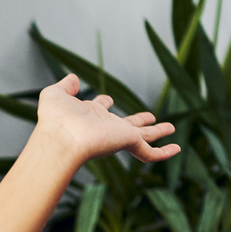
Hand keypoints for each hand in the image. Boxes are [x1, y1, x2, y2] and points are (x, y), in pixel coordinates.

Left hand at [35, 73, 179, 165]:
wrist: (61, 139)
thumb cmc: (54, 119)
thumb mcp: (55, 95)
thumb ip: (64, 86)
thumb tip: (72, 79)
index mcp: (89, 115)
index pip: (99, 109)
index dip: (102, 104)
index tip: (106, 100)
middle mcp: (105, 126)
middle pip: (126, 123)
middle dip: (137, 120)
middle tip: (150, 118)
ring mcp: (117, 136)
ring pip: (143, 136)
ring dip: (157, 132)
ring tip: (171, 128)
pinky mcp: (127, 143)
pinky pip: (148, 152)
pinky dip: (163, 152)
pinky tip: (176, 149)